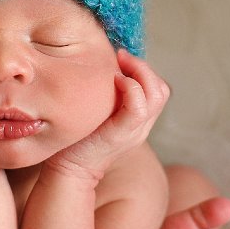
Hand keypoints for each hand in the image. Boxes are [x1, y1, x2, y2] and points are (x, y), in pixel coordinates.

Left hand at [44, 49, 170, 186]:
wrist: (68, 171)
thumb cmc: (77, 140)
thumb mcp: (98, 114)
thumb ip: (106, 97)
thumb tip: (102, 68)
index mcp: (138, 122)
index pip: (157, 89)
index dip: (143, 70)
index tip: (120, 59)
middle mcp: (142, 126)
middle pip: (161, 89)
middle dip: (144, 67)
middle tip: (121, 57)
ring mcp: (134, 131)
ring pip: (157, 94)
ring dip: (140, 72)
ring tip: (118, 67)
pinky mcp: (121, 135)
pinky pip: (138, 107)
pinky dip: (130, 88)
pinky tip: (114, 81)